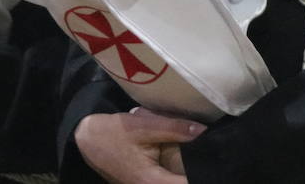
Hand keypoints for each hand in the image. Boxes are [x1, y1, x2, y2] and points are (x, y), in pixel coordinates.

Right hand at [74, 108, 204, 183]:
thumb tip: (203, 131)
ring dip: (185, 174)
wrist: (86, 140)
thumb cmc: (112, 133)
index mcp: (152, 183)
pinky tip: (184, 161)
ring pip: (174, 182)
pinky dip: (176, 174)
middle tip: (213, 160)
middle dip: (197, 173)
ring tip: (202, 159)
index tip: (218, 166)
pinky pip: (167, 181)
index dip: (204, 175)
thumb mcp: (142, 126)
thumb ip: (173, 128)